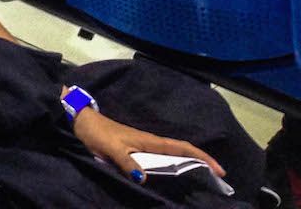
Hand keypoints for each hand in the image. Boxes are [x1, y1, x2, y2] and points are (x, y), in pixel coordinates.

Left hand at [72, 107, 223, 184]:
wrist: (82, 121)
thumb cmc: (97, 133)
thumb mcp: (110, 148)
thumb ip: (126, 163)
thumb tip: (143, 179)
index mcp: (149, 141)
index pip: (181, 148)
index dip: (201, 157)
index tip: (219, 169)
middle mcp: (150, 142)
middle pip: (182, 151)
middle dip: (202, 161)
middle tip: (219, 178)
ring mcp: (144, 145)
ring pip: (173, 154)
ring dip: (190, 163)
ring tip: (205, 177)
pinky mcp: (136, 148)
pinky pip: (161, 157)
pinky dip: (175, 163)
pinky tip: (178, 172)